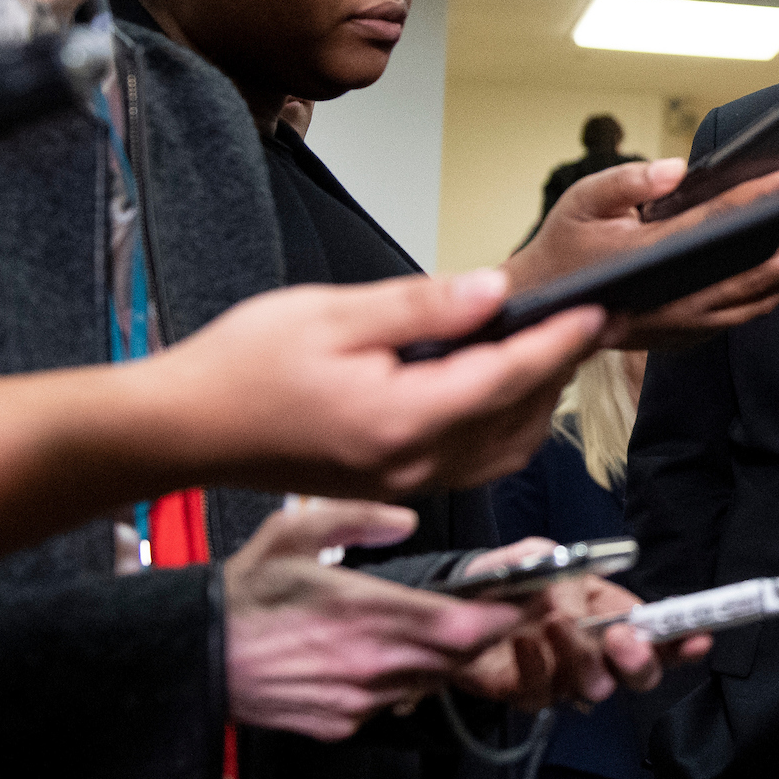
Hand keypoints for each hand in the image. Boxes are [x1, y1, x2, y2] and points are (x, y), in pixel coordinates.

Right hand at [150, 270, 602, 497]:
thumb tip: (492, 293)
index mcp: (403, 420)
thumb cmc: (242, 367)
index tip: (597, 310)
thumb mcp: (333, 315)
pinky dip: (503, 428)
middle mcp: (413, 464)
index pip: (509, 378)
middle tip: (583, 322)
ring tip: (549, 350)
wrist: (180, 428)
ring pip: (504, 451)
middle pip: (518, 421)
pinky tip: (499, 389)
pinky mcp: (390, 485)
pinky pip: (473, 464)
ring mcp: (403, 484)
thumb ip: (422, 308)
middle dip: (557, 372)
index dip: (560, 342)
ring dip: (536, 404)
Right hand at [224, 501, 529, 741]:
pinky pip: (393, 700)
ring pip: (430, 678)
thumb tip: (406, 519)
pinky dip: (404, 677)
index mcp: (369, 613)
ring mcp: (358, 699)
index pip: (465, 626)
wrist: (192, 661)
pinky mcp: (341, 723)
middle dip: (489, 630)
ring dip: (446, 654)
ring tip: (446, 622)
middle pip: (459, 655)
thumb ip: (358, 518)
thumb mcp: (294, 533)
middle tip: (506, 604)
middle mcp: (373, 663)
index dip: (508, 614)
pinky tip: (388, 653)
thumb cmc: (242, 596)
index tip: (534, 595)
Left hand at [450, 542, 709, 709]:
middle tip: (620, 639)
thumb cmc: (506, 575)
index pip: (659, 631)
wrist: (449, 606)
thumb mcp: (537, 556)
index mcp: (610, 611)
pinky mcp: (529, 693)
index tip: (697, 638)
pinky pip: (543, 694)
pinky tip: (520, 645)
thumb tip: (582, 604)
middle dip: (638, 660)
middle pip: (639, 674)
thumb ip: (565, 572)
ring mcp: (565, 676)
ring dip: (578, 657)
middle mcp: (596, 649)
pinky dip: (534, 667)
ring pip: (594, 687)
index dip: (682, 640)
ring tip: (551, 624)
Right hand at [507, 157, 778, 348]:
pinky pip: (743, 316)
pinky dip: (775, 294)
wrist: (543, 316)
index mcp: (653, 257)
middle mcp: (676, 298)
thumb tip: (676, 171)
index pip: (723, 223)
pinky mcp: (688, 337)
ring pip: (758, 301)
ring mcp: (684, 324)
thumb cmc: (566, 252)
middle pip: (758, 272)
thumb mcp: (581, 203)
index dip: (768, 198)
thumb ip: (628, 182)